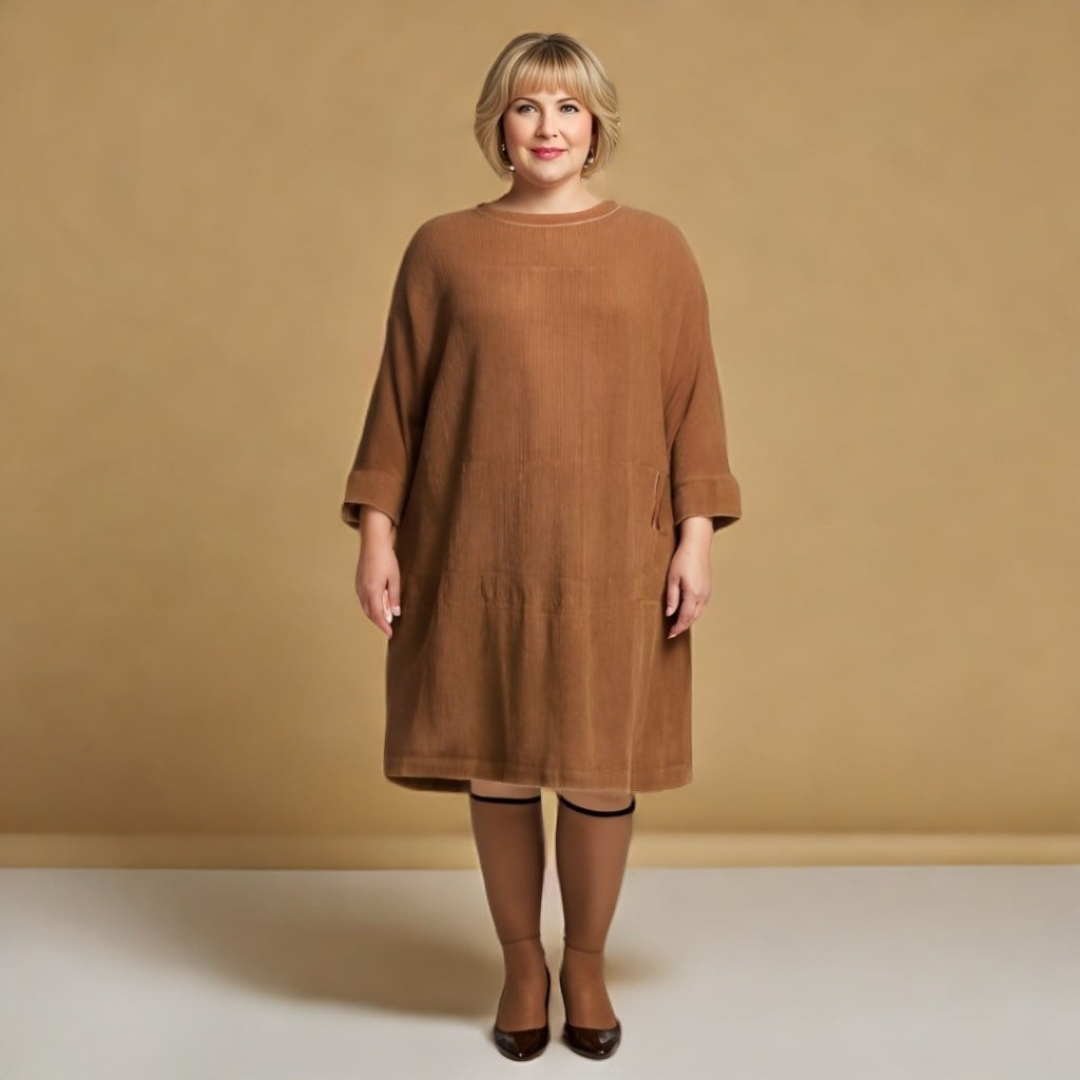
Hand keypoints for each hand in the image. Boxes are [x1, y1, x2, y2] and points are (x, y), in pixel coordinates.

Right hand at [355, 506, 400, 638]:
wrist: (373, 542)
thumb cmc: (386, 559)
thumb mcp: (394, 578)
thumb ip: (394, 597)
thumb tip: (395, 614)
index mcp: (372, 590)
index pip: (377, 614)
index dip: (383, 626)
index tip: (390, 634)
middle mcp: (362, 590)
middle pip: (370, 613)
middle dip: (379, 622)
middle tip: (388, 629)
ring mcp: (359, 586)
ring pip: (365, 607)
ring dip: (374, 614)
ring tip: (385, 619)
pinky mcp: (358, 582)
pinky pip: (364, 599)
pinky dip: (371, 606)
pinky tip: (378, 606)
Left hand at [664, 526, 712, 638]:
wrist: (697, 546)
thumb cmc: (683, 559)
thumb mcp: (672, 578)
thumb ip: (671, 598)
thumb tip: (670, 613)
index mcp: (693, 594)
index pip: (685, 617)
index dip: (677, 627)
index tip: (670, 634)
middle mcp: (703, 596)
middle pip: (693, 617)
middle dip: (683, 626)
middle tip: (673, 633)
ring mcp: (708, 592)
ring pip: (699, 613)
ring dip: (689, 620)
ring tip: (679, 625)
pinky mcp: (709, 588)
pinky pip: (702, 606)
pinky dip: (695, 612)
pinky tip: (688, 612)